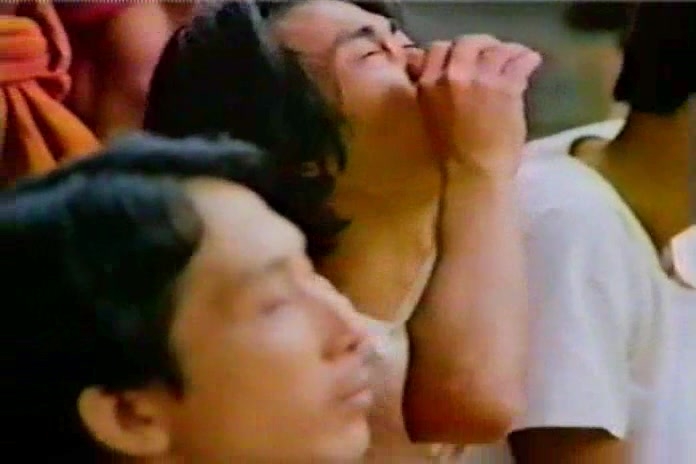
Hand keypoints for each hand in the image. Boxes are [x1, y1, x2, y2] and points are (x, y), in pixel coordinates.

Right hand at [412, 36, 541, 178]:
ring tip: (517, 57)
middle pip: (467, 42)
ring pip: (496, 48)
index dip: (453, 50)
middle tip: (493, 55)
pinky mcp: (506, 87)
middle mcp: (452, 75)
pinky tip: (532, 62)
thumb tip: (440, 72)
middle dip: (481, 46)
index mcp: (428, 84)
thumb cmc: (451, 153)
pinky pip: (520, 60)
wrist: (474, 173)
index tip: (465, 58)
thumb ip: (434, 90)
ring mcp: (480, 79)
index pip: (438, 48)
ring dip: (508, 51)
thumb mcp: (431, 115)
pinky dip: (528, 59)